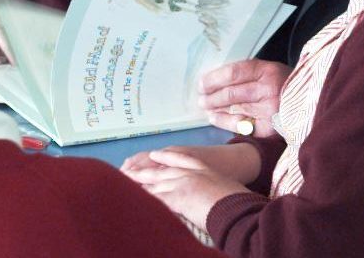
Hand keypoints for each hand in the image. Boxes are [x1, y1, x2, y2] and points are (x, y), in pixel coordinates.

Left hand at [123, 148, 252, 227]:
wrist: (239, 208)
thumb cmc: (238, 201)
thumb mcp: (227, 187)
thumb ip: (214, 187)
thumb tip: (206, 196)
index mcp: (203, 168)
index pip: (180, 158)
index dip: (165, 157)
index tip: (153, 154)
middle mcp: (191, 172)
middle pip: (161, 169)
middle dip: (143, 170)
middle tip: (126, 170)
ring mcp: (184, 183)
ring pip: (155, 182)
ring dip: (138, 184)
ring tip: (124, 183)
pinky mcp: (178, 197)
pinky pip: (156, 197)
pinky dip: (144, 197)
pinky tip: (134, 198)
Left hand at [198, 59, 291, 137]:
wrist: (309, 103)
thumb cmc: (283, 84)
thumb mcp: (269, 71)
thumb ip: (247, 74)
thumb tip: (214, 80)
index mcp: (268, 70)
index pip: (234, 73)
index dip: (214, 78)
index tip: (202, 83)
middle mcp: (269, 90)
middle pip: (231, 92)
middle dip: (211, 96)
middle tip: (201, 97)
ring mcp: (269, 110)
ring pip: (233, 109)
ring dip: (214, 108)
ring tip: (205, 106)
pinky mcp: (269, 128)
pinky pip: (239, 125)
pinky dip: (224, 121)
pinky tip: (214, 117)